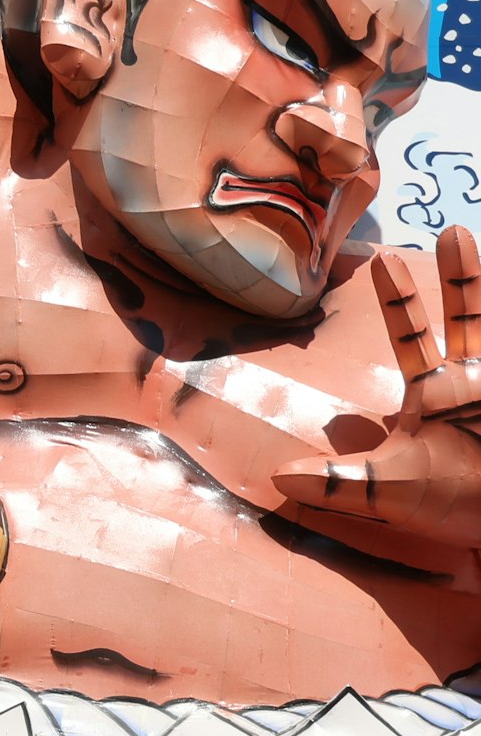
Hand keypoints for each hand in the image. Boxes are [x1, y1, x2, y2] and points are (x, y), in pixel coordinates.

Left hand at [275, 225, 480, 537]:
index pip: (412, 335)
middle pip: (465, 317)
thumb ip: (337, 484)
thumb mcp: (388, 493)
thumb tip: (276, 479)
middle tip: (451, 230)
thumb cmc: (452, 505)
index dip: (399, 300)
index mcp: (433, 391)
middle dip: (460, 277)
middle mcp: (471, 379)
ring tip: (476, 241)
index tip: (383, 262)